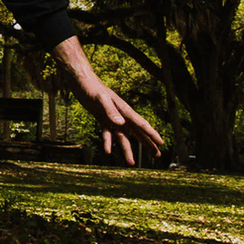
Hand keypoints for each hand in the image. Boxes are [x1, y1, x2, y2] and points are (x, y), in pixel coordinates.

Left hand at [52, 36, 163, 166]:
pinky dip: (108, 142)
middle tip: (157, 155)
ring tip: (131, 163)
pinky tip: (107, 151)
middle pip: (137, 132)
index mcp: (124, 110)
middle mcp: (120, 115)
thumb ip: (111, 111)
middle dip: (147, 143)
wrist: (81, 81)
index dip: (152, 134)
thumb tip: (121, 124)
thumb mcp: (101, 99)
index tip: (161, 143)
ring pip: (123, 136)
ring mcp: (112, 117)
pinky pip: (107, 133)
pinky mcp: (102, 118)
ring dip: (127, 149)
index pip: (141, 124)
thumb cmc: (92, 88)